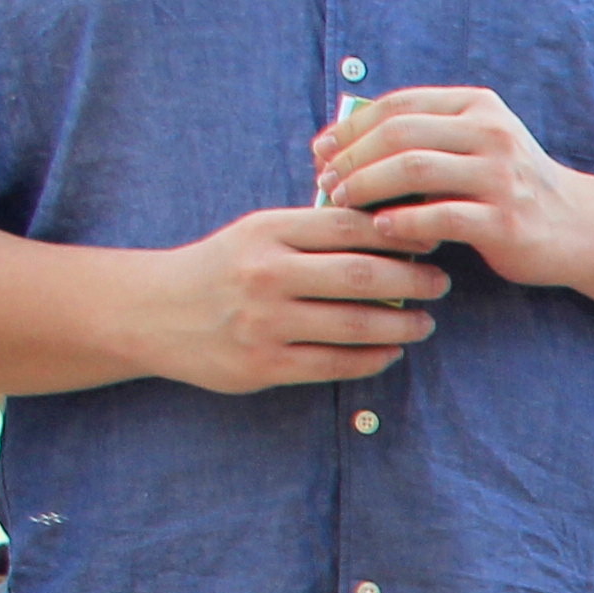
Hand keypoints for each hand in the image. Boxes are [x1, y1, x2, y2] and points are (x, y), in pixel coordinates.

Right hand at [136, 203, 445, 393]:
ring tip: (424, 322)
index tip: (431, 239)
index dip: (400, 233)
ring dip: (402, 325)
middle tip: (440, 284)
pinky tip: (391, 351)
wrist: (153, 312)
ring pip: (355, 326)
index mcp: (269, 232)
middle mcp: (267, 274)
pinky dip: (373, 359)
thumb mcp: (258, 233)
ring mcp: (266, 323)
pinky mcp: (264, 365)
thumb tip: (392, 230)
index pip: (350, 227)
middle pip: (362, 277)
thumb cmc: (223, 268)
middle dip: (414, 282)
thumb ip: (314, 232)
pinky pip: (335, 365)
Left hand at [313, 88, 593, 291]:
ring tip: (344, 202)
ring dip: (368, 186)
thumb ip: (427, 137)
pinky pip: (439, 217)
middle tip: (326, 179)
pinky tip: (381, 230)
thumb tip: (346, 143)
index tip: (322, 151)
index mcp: (477, 106)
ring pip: (414, 170)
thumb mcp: (476, 145)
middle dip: (352, 157)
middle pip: (400, 134)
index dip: (351, 127)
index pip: (399, 106)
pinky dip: (403, 223)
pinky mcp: (505, 221)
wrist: (580, 227)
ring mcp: (501, 177)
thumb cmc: (511, 188)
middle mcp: (491, 134)